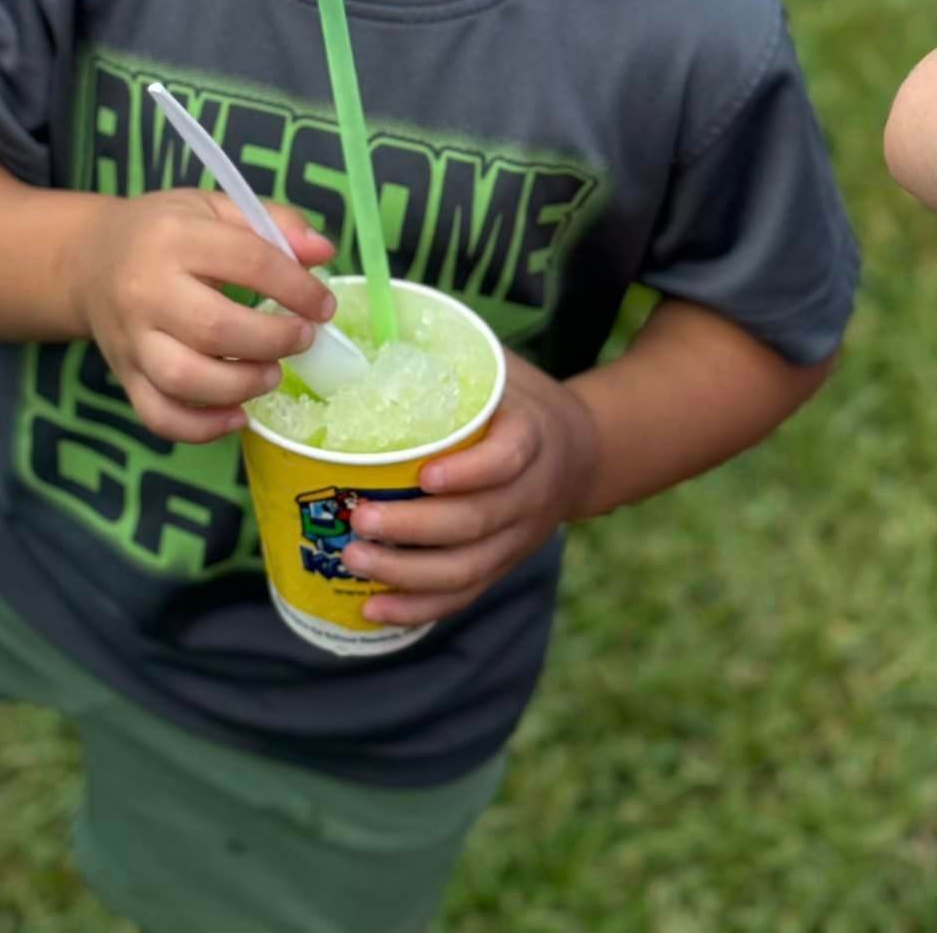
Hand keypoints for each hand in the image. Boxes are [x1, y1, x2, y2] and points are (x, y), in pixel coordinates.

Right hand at [74, 190, 337, 444]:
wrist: (89, 260)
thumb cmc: (163, 232)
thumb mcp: (214, 208)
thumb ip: (273, 223)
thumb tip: (323, 252)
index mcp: (175, 237)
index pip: (248, 262)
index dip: (297, 288)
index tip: (323, 305)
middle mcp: (146, 290)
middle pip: (215, 328)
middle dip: (274, 340)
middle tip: (302, 338)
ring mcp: (131, 339)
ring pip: (185, 379)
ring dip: (242, 385)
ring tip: (271, 374)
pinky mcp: (124, 376)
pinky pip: (159, 416)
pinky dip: (203, 427)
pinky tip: (238, 415)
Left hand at [339, 348, 599, 625]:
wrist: (583, 452)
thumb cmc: (518, 400)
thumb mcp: (499, 365)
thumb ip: (447, 354)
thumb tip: (364, 328)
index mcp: (532, 436)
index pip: (509, 458)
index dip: (470, 472)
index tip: (425, 474)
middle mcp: (531, 493)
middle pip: (478, 522)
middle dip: (416, 528)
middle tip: (360, 518)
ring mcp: (519, 535)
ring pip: (469, 567)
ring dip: (409, 573)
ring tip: (354, 560)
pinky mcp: (503, 562)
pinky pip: (464, 592)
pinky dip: (420, 607)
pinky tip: (374, 609)